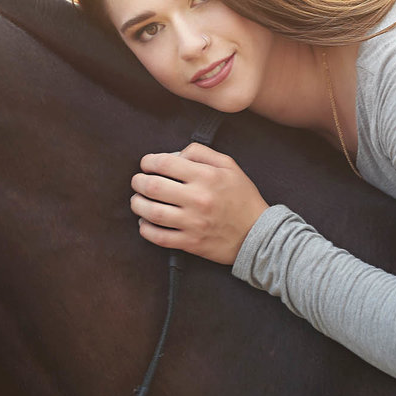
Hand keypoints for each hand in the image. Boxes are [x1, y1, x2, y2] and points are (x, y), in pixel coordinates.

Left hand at [130, 143, 268, 264]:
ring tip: (137, 201)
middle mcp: (198, 199)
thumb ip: (201, 153)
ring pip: (152, 212)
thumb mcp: (229, 166)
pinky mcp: (191, 242)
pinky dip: (146, 229)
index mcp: (206, 177)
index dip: (149, 162)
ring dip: (137, 205)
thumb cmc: (242, 197)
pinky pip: (159, 237)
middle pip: (153, 187)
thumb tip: (174, 154)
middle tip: (137, 181)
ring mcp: (193, 223)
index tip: (146, 164)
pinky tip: (145, 223)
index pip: (165, 164)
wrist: (258, 234)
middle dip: (138, 182)